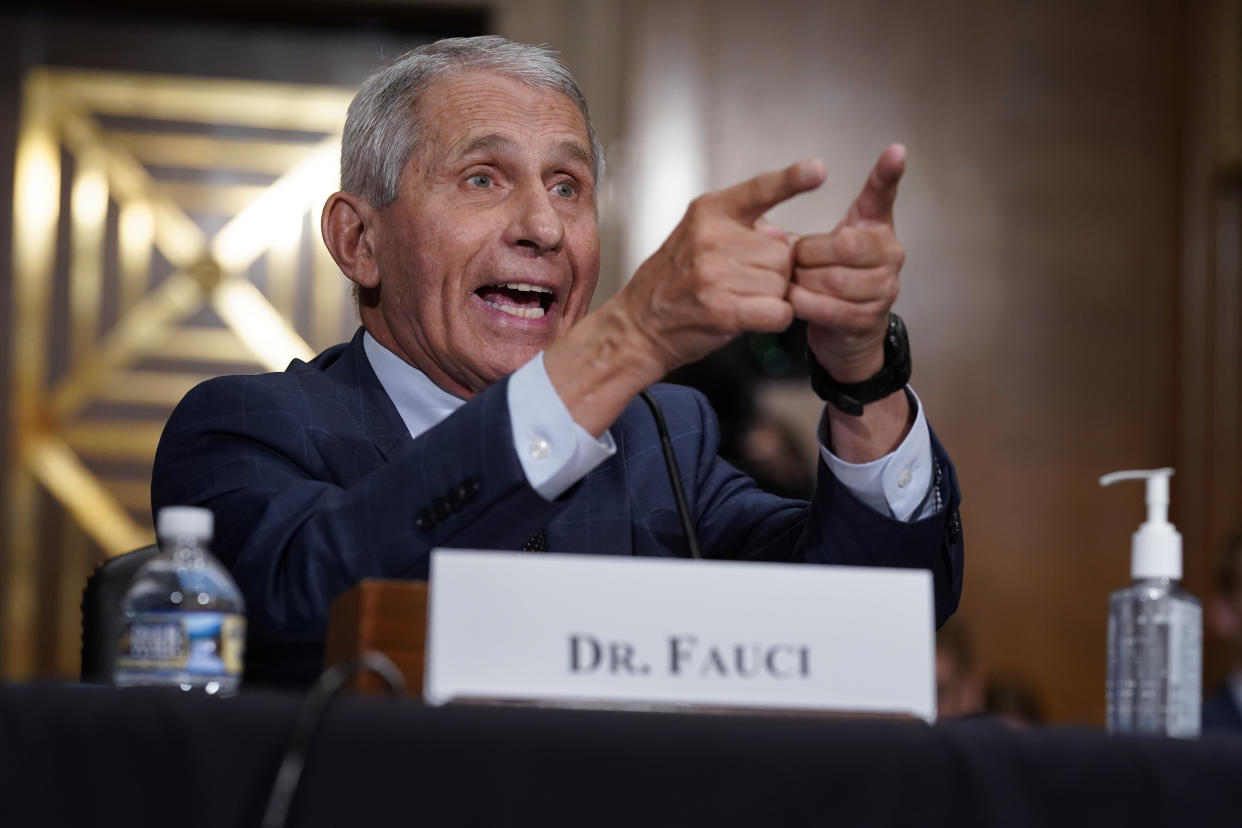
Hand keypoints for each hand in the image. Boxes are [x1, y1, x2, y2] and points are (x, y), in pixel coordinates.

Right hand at [616, 159, 825, 375]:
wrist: (639, 324)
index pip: (759, 190)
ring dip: (771, 297)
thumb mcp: (700, 236)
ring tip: (739, 299)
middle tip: (742, 282)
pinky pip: (778, 311)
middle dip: (774, 272)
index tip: (817, 170)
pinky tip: (751, 317)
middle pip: (782, 253)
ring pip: (782, 284)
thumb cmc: (675, 282)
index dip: (791, 179)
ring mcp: (715, 273)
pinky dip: (774, 319)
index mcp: (710, 212)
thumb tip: (785, 239)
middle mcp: (712, 237)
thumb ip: (745, 230)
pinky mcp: (722, 309)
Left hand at [788, 144, 906, 382]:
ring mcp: (885, 288)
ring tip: (793, 283)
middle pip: (846, 245)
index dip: (888, 174)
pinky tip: (794, 301)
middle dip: (810, 254)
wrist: (843, 334)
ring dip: (804, 282)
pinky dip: (806, 304)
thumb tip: (776, 223)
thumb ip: (811, 230)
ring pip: (836, 279)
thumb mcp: (822, 249)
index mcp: (875, 228)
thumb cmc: (827, 280)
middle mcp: (889, 254)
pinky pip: (832, 308)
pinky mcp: (869, 318)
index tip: (895, 150)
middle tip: (795, 261)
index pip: (883, 196)